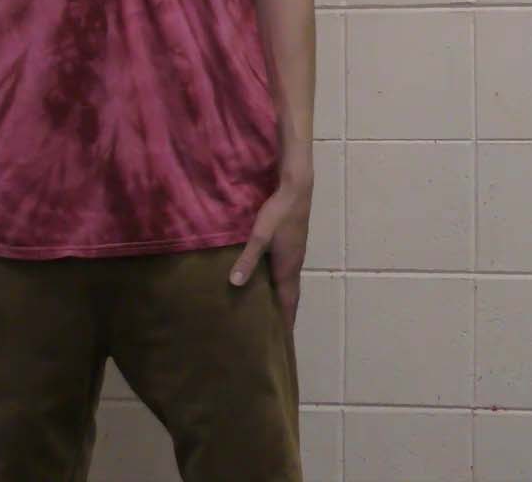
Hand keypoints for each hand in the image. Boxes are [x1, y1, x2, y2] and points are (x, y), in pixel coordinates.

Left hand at [230, 180, 312, 331]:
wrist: (296, 189)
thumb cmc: (278, 214)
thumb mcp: (259, 237)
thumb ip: (247, 260)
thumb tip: (235, 284)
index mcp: (288, 268)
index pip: (289, 302)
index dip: (286, 321)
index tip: (283, 341)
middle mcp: (294, 265)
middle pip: (291, 296)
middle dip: (284, 314)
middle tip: (273, 332)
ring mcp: (295, 254)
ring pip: (289, 283)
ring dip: (282, 299)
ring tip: (269, 312)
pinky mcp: (292, 245)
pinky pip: (286, 272)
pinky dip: (279, 284)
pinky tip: (268, 282)